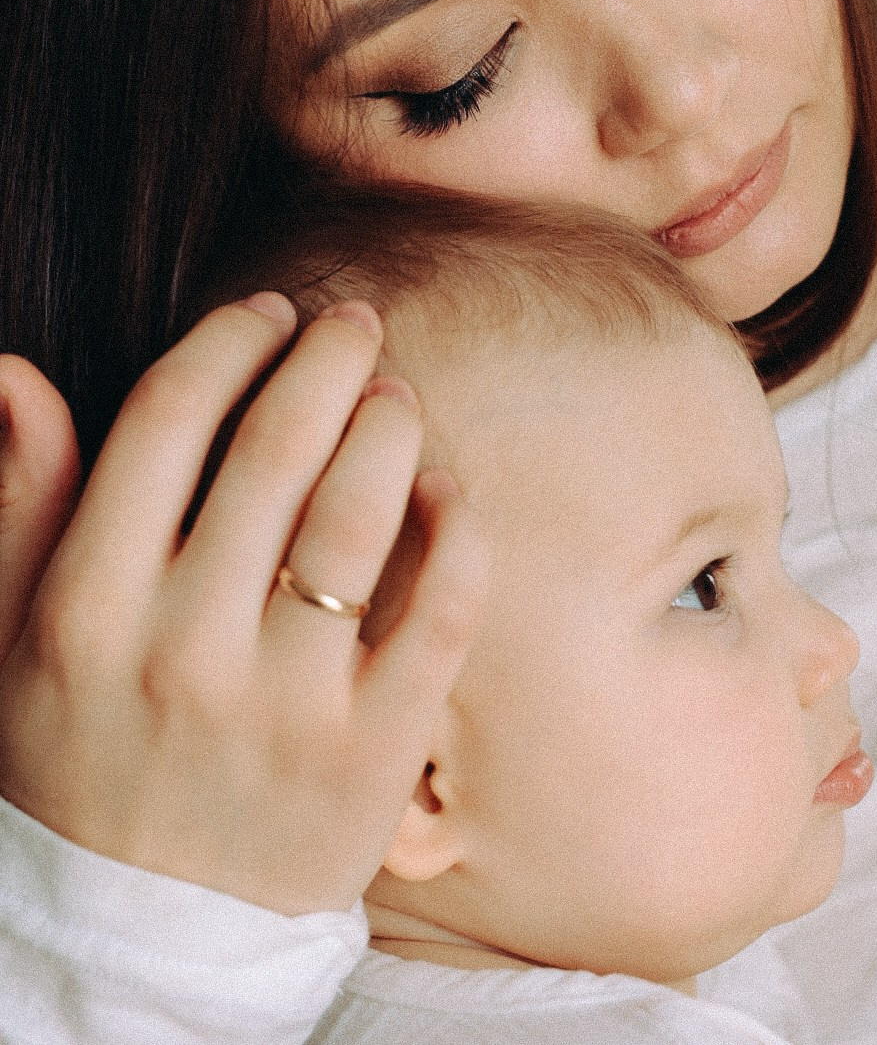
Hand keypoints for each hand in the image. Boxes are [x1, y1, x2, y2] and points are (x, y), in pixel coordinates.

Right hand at [0, 295, 488, 914]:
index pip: (165, 421)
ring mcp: (287, 706)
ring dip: (389, 424)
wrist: (139, 940)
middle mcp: (185, 648)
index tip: (263, 311)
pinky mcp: (372, 754)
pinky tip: (445, 490)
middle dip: (326, 355)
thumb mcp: (14, 638)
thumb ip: (22, 502)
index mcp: (86, 609)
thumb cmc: (77, 759)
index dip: (225, 341)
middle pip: (276, 446)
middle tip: (353, 322)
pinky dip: (457, 528)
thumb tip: (16, 374)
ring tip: (394, 393)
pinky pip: (441, 609)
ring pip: (361, 512)